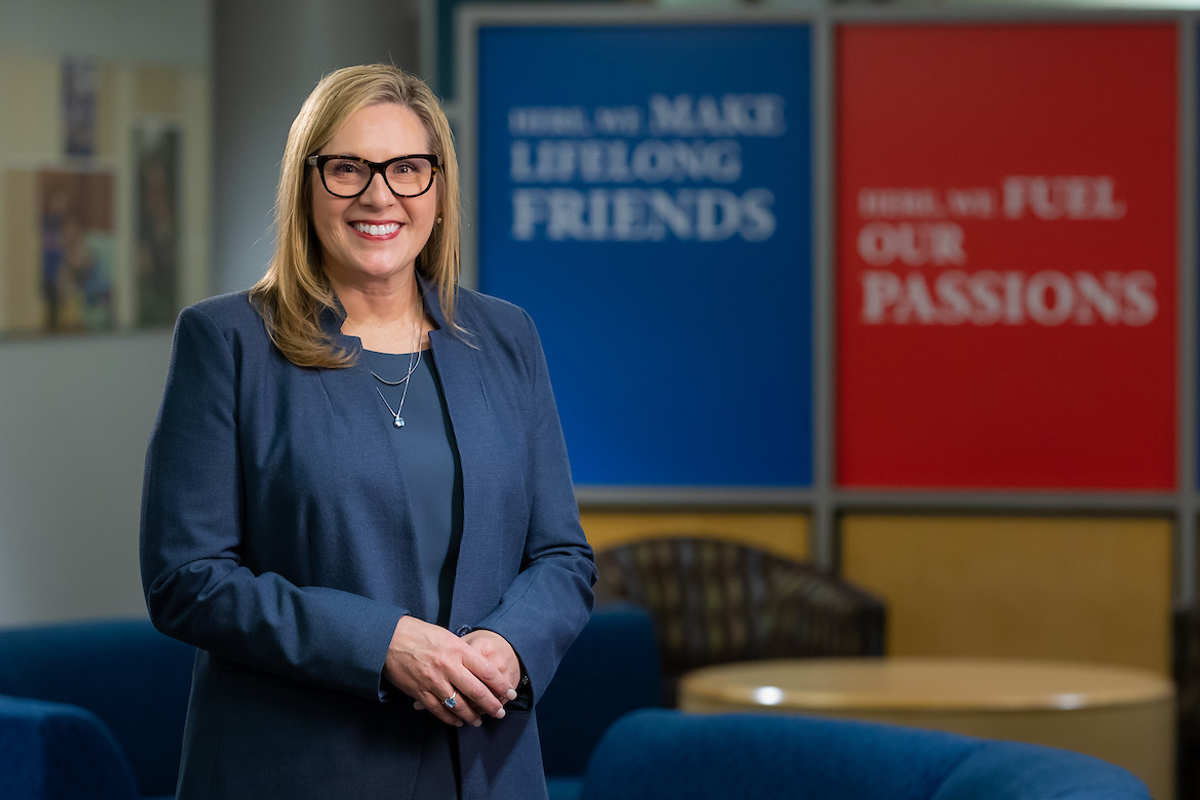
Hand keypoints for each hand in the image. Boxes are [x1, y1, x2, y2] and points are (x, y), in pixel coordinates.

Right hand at [384, 616, 514, 726]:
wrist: (389, 639)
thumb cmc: (419, 634)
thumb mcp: (447, 636)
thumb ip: (463, 652)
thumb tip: (481, 668)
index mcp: (458, 650)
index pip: (487, 671)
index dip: (501, 685)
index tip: (510, 693)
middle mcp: (448, 666)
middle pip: (477, 691)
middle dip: (492, 705)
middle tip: (500, 712)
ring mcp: (433, 681)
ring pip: (458, 705)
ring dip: (472, 716)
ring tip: (479, 721)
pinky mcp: (419, 692)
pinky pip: (439, 710)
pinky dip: (450, 718)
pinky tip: (458, 721)